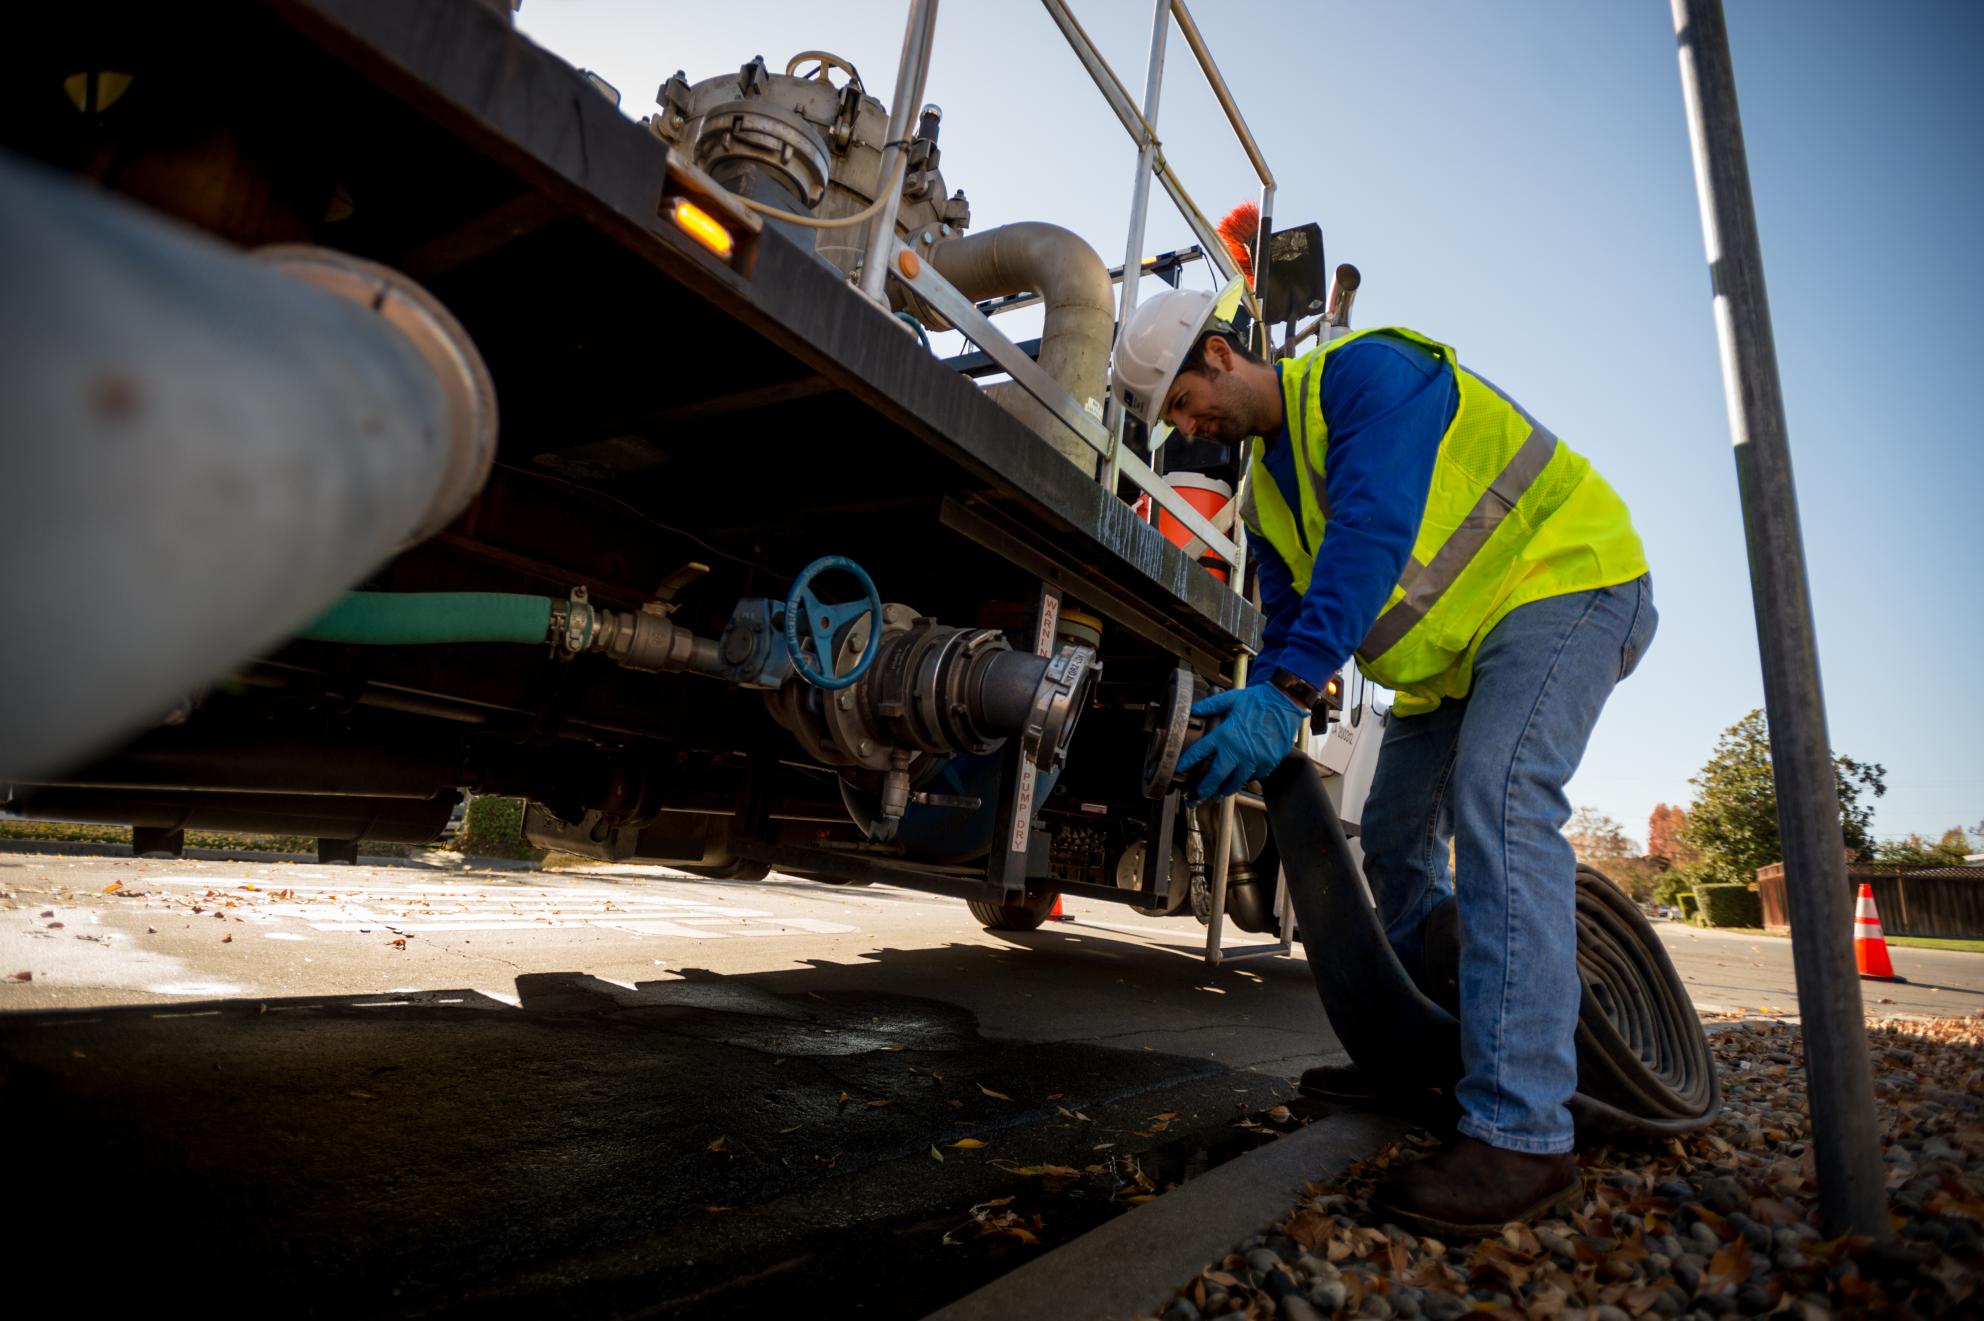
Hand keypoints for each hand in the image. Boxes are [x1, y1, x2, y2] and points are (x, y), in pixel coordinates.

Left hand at [1175, 682, 1305, 802]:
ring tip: (1218, 794)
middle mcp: (1238, 750)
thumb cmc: (1259, 700)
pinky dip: (1246, 779)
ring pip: (1236, 782)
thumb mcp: (1231, 699)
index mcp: (1225, 734)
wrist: (1285, 703)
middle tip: (1197, 796)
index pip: (1200, 752)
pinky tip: (1241, 780)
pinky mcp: (1268, 762)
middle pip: (1216, 776)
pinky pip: (1254, 777)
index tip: (1179, 769)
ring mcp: (1254, 759)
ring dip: (1225, 790)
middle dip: (1205, 788)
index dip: (1187, 762)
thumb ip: (1210, 706)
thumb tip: (1193, 709)